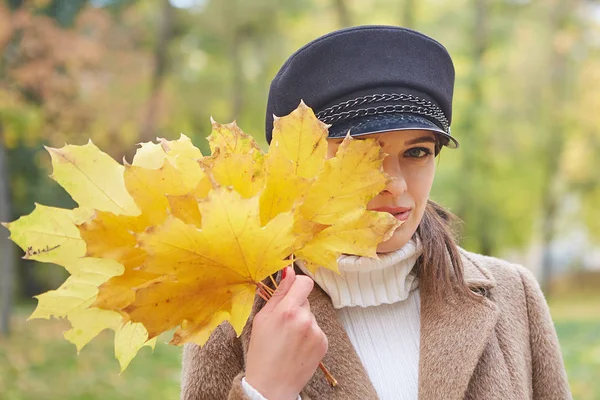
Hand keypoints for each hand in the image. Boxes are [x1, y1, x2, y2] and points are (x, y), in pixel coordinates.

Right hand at [245, 267, 327, 399]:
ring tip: (288, 340)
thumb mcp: (262, 319)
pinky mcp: (324, 343)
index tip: (291, 289)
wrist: (271, 386)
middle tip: (282, 324)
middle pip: (305, 300)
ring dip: (302, 322)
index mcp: (287, 311)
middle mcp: (305, 319)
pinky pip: (316, 330)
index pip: (304, 282)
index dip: (297, 283)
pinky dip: (308, 335)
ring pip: (310, 315)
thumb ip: (277, 293)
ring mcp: (317, 332)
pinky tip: (297, 347)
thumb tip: (288, 271)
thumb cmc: (261, 353)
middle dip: (295, 306)